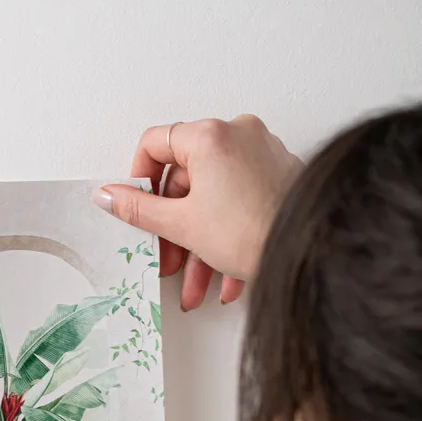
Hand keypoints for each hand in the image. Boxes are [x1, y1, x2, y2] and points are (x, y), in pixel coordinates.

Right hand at [96, 114, 300, 310]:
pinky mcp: (281, 175)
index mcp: (210, 136)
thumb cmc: (252, 232)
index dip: (139, 179)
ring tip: (196, 285)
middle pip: (186, 178)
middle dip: (174, 229)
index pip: (155, 143)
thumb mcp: (181, 224)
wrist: (312, 252)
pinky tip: (224, 279)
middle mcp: (239, 135)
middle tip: (166, 259)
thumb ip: (138, 208)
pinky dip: (227, 236)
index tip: (137, 208)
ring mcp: (263, 154)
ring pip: (214, 197)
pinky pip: (241, 202)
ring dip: (199, 245)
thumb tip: (108, 196)